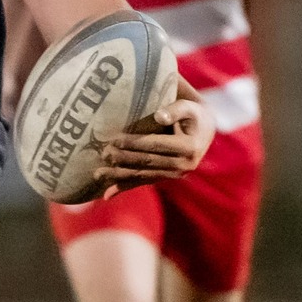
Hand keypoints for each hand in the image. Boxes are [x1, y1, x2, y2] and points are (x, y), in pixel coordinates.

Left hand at [92, 93, 213, 192]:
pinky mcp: (166, 178)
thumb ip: (175, 110)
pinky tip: (107, 194)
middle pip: (147, 162)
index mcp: (189, 148)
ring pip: (142, 175)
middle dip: (123, 159)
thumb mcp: (189, 108)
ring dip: (119, 175)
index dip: (135, 143)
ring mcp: (174, 175)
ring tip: (97, 174)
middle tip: (103, 153)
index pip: (156, 145)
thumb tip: (158, 116)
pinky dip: (124, 187)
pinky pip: (143, 182)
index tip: (115, 139)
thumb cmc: (193, 114)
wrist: (204, 131)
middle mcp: (183, 165)